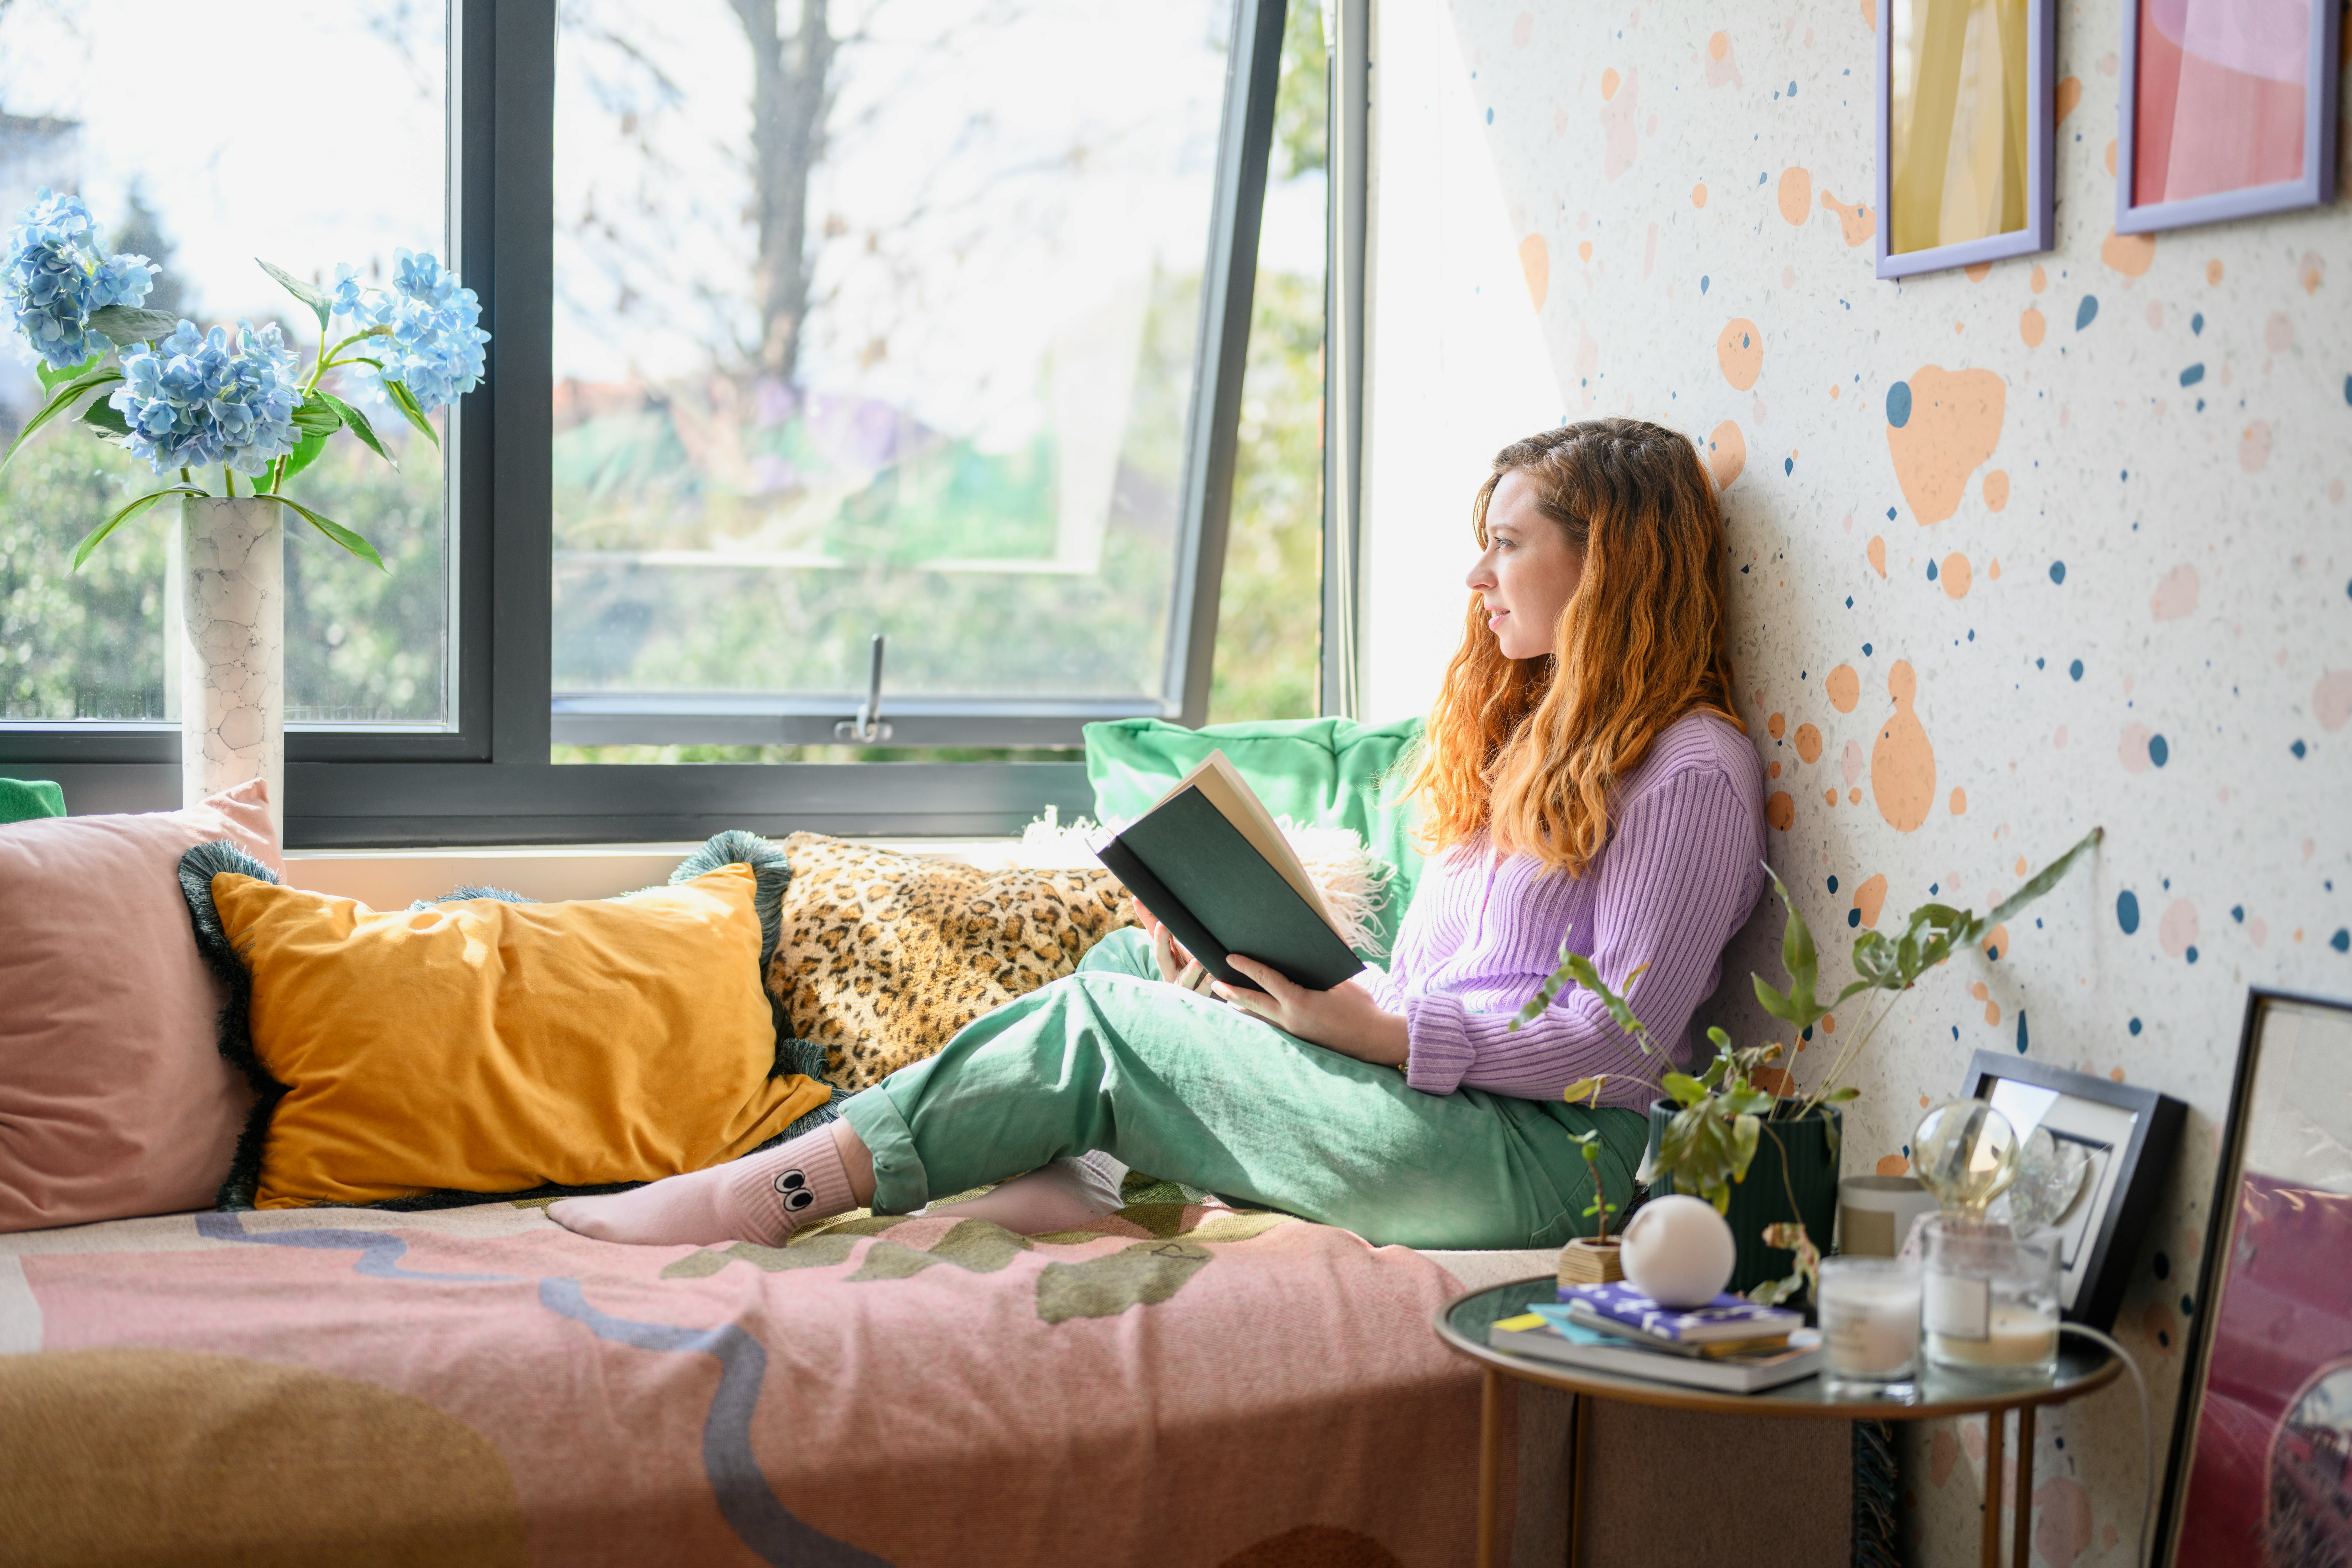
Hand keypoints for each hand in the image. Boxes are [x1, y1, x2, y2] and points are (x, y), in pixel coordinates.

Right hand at [1131, 897, 1209, 988]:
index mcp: (1164, 957)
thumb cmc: (1182, 962)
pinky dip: (1206, 984)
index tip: (1158, 918)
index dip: (1155, 931)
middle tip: (1162, 926)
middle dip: (1161, 942)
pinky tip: (1213, 975)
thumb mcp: (1171, 944)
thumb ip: (1156, 924)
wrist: (1197, 989)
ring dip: (1189, 970)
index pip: (1156, 940)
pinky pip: (1201, 992)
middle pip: (1162, 958)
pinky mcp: (1197, 995)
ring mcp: (1183, 986)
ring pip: (1183, 980)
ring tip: (1197, 960)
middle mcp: (1170, 972)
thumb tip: (1138, 898)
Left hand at [1215, 956, 1410, 1068]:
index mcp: (1298, 1001)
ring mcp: (1292, 1033)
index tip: (1230, 958)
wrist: (1373, 1039)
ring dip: (1243, 1006)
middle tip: (1215, 982)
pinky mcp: (1298, 1041)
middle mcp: (1289, 1019)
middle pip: (1252, 1002)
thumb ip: (1316, 972)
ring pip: (1259, 1018)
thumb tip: (1301, 957)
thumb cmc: (1360, 1008)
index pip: (1265, 979)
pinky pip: (1271, 1027)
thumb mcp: (1339, 983)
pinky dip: (1260, 1018)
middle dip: (1232, 991)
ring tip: (1227, 998)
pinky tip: (1253, 1014)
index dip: (1246, 967)